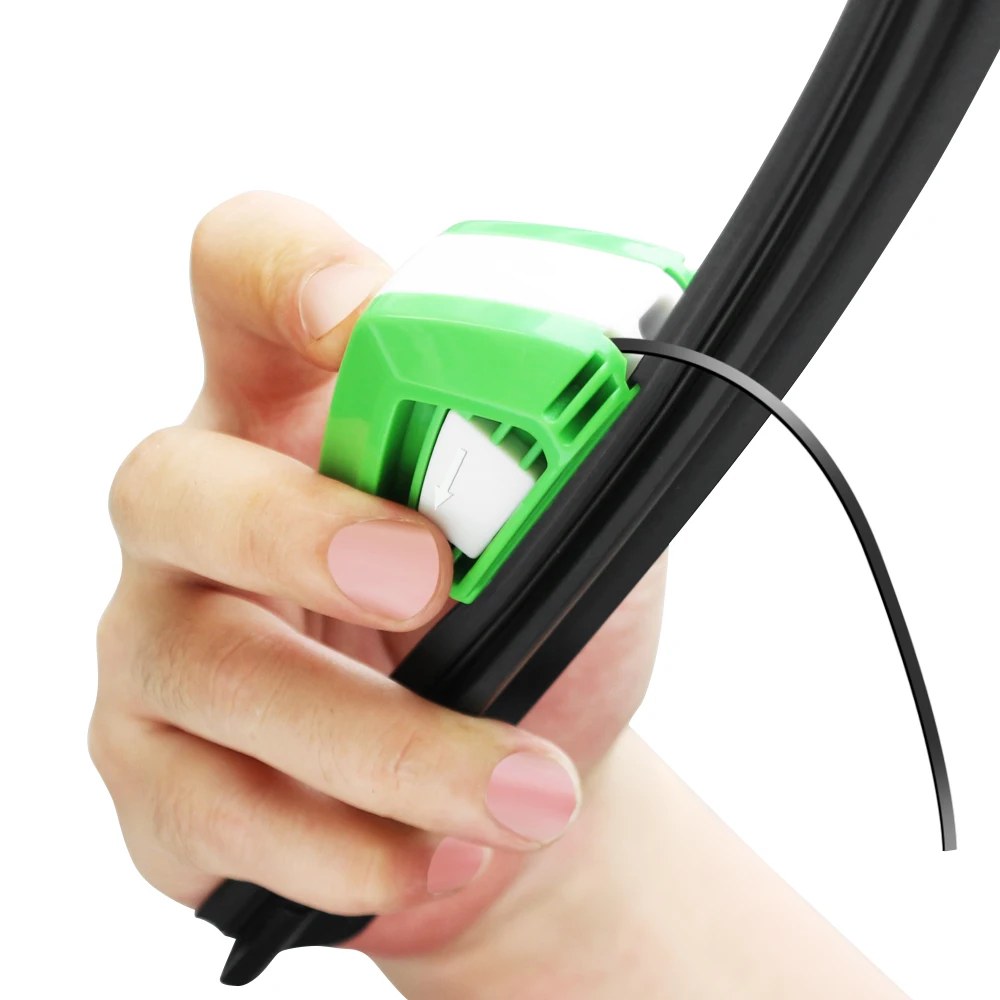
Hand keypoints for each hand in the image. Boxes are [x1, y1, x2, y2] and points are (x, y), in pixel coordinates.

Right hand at [91, 192, 666, 956]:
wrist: (513, 782)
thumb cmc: (539, 638)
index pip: (245, 276)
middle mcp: (207, 513)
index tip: (363, 316)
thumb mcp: (581, 544)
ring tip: (514, 788)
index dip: (286, 270)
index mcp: (302, 410)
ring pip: (209, 670)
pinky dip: (336, 840)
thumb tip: (590, 440)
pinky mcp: (160, 769)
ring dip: (382, 739)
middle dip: (298, 527)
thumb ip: (570, 483)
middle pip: (174, 479)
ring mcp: (164, 642)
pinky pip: (213, 808)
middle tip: (425, 579)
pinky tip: (424, 851)